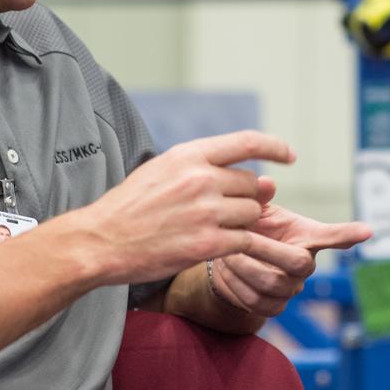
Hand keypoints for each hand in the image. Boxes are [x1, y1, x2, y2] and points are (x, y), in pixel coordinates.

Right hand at [79, 131, 295, 285]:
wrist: (100, 241)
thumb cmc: (131, 207)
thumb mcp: (163, 170)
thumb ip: (208, 170)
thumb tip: (260, 179)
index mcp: (190, 155)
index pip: (247, 142)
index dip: (275, 147)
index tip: (289, 156)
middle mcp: (201, 178)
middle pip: (251, 185)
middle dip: (243, 198)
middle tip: (217, 212)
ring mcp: (206, 211)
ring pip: (250, 214)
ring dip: (239, 224)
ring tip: (208, 229)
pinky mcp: (207, 243)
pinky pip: (244, 240)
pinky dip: (237, 245)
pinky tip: (217, 246)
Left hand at [209, 183, 371, 316]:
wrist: (229, 261)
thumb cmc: (251, 229)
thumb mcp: (255, 209)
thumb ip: (259, 196)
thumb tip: (265, 181)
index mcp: (306, 237)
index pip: (332, 236)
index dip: (348, 234)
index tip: (368, 231)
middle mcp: (306, 265)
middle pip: (297, 262)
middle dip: (265, 250)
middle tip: (239, 237)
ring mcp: (292, 289)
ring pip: (272, 283)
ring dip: (244, 267)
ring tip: (226, 253)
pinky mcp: (274, 308)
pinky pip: (257, 302)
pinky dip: (237, 285)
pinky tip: (228, 270)